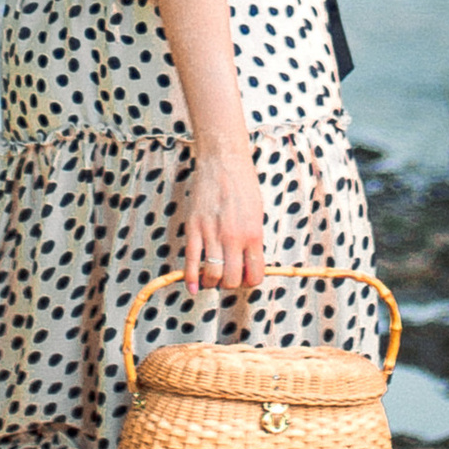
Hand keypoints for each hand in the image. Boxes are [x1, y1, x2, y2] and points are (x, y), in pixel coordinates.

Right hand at [183, 146, 264, 296]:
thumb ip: (253, 240)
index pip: (254, 275)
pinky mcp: (194, 228)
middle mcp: (233, 237)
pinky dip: (191, 278)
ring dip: (213, 282)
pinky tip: (193, 287)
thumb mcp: (257, 214)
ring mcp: (212, 233)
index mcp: (253, 234)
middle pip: (231, 279)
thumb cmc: (243, 185)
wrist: (223, 162)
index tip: (245, 278)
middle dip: (230, 284)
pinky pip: (191, 260)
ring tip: (213, 278)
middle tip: (228, 277)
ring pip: (212, 274)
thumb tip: (248, 263)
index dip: (249, 282)